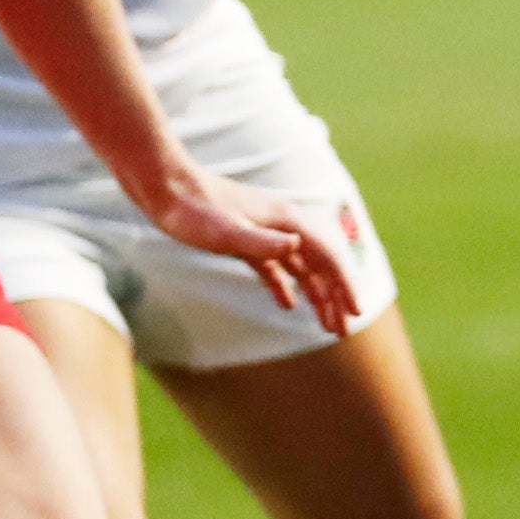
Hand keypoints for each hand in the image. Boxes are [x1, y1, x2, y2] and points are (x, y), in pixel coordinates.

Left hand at [143, 169, 360, 340]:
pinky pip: (277, 267)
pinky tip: (289, 305)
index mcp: (287, 223)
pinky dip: (287, 286)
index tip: (354, 313)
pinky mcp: (245, 241)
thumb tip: (295, 247)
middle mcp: (282, 227)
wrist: (165, 187)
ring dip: (316, 296)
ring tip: (324, 325)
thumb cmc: (193, 210)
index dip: (344, 287)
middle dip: (335, 298)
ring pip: (301, 268)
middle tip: (342, 331)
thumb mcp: (225, 231)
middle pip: (320, 265)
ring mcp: (265, 233)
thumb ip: (260, 241)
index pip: (328, 258)